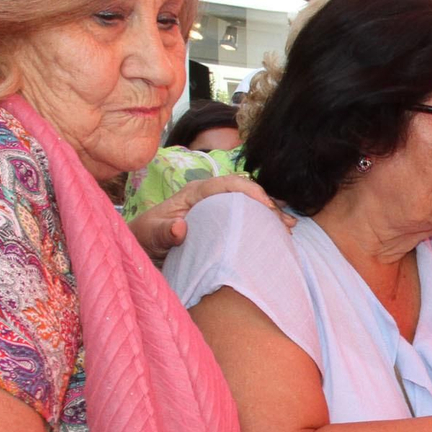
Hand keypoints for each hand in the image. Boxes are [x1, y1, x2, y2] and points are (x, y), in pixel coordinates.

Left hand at [127, 175, 295, 260]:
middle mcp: (209, 198)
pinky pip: (245, 218)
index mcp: (194, 193)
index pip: (226, 184)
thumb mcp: (150, 235)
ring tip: (289, 225)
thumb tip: (181, 227)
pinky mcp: (221, 222)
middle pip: (243, 193)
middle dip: (267, 203)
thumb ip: (163, 231)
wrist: (142, 246)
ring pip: (248, 205)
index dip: (248, 191)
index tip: (265, 205)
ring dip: (270, 214)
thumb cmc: (144, 238)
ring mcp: (217, 209)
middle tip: (286, 220)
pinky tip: (279, 231)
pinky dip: (263, 224)